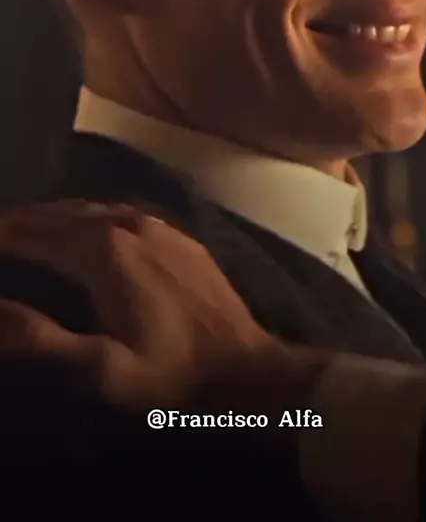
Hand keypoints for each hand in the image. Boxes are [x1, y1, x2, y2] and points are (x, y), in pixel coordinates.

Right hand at [0, 201, 286, 407]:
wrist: (246, 367)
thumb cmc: (171, 374)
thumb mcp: (102, 370)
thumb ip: (40, 338)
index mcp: (104, 251)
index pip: (34, 233)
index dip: (2, 237)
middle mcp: (128, 223)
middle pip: (60, 213)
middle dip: (23, 223)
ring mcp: (157, 224)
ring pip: (91, 208)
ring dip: (54, 217)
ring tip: (28, 230)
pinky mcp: (177, 234)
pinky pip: (120, 212)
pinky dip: (89, 217)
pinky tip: (86, 229)